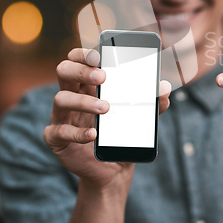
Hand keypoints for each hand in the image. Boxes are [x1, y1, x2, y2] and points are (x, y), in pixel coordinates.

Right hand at [43, 48, 170, 192]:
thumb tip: (165, 88)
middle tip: (102, 77)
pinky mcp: (57, 139)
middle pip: (63, 71)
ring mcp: (62, 116)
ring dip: (83, 101)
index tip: (98, 55)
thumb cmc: (123, 133)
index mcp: (88, 84)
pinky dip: (76, 133)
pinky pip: (58, 132)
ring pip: (60, 99)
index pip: (78, 59)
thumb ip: (152, 102)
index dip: (83, 54)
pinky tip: (93, 134)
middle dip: (80, 70)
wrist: (115, 168)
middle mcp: (72, 95)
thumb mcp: (139, 117)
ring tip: (105, 108)